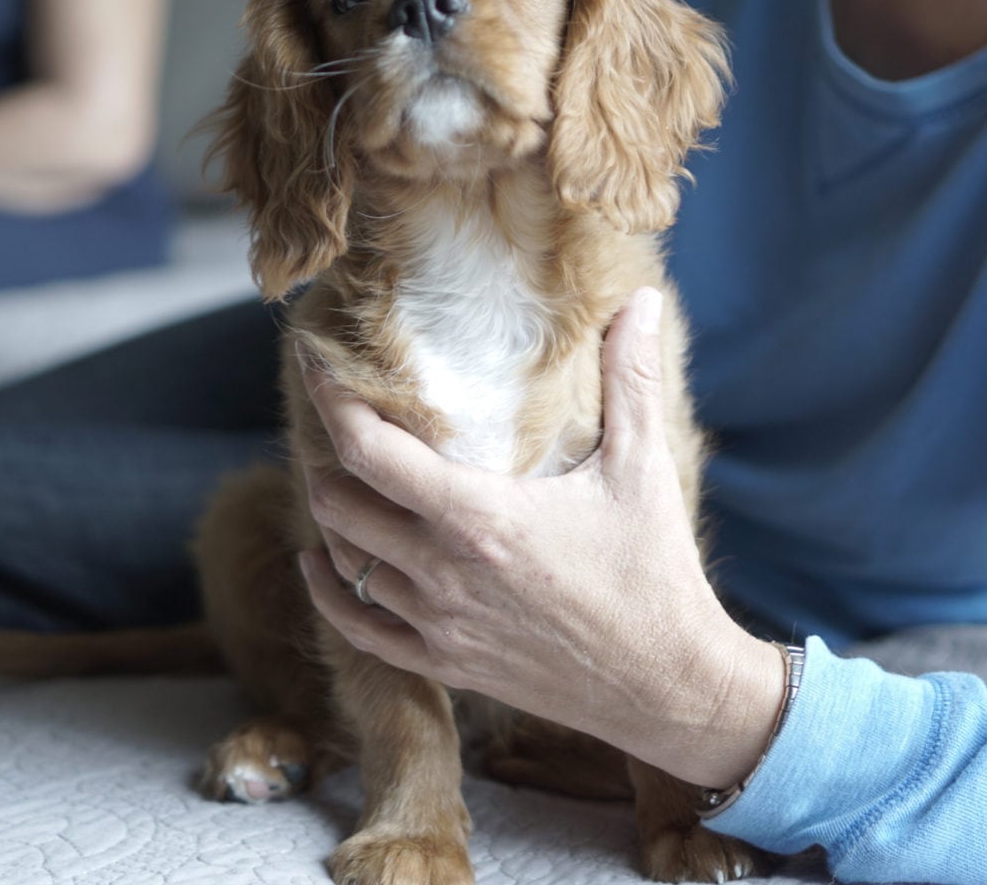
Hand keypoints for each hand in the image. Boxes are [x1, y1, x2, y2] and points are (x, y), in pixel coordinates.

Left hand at [297, 287, 785, 789]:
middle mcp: (442, 573)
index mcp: (478, 517)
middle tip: (342, 423)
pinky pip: (359, 630)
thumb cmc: (655, 574)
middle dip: (327, 457)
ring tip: (342, 481)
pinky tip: (324, 564)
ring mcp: (438, 624)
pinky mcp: (446, 665)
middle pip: (338, 504)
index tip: (318, 366)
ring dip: (333, 519)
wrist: (667, 685)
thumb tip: (643, 301)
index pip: (368, 452)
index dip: (331, 402)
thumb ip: (632, 378)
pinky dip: (331, 592)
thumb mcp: (642, 468)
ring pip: (343, 565)